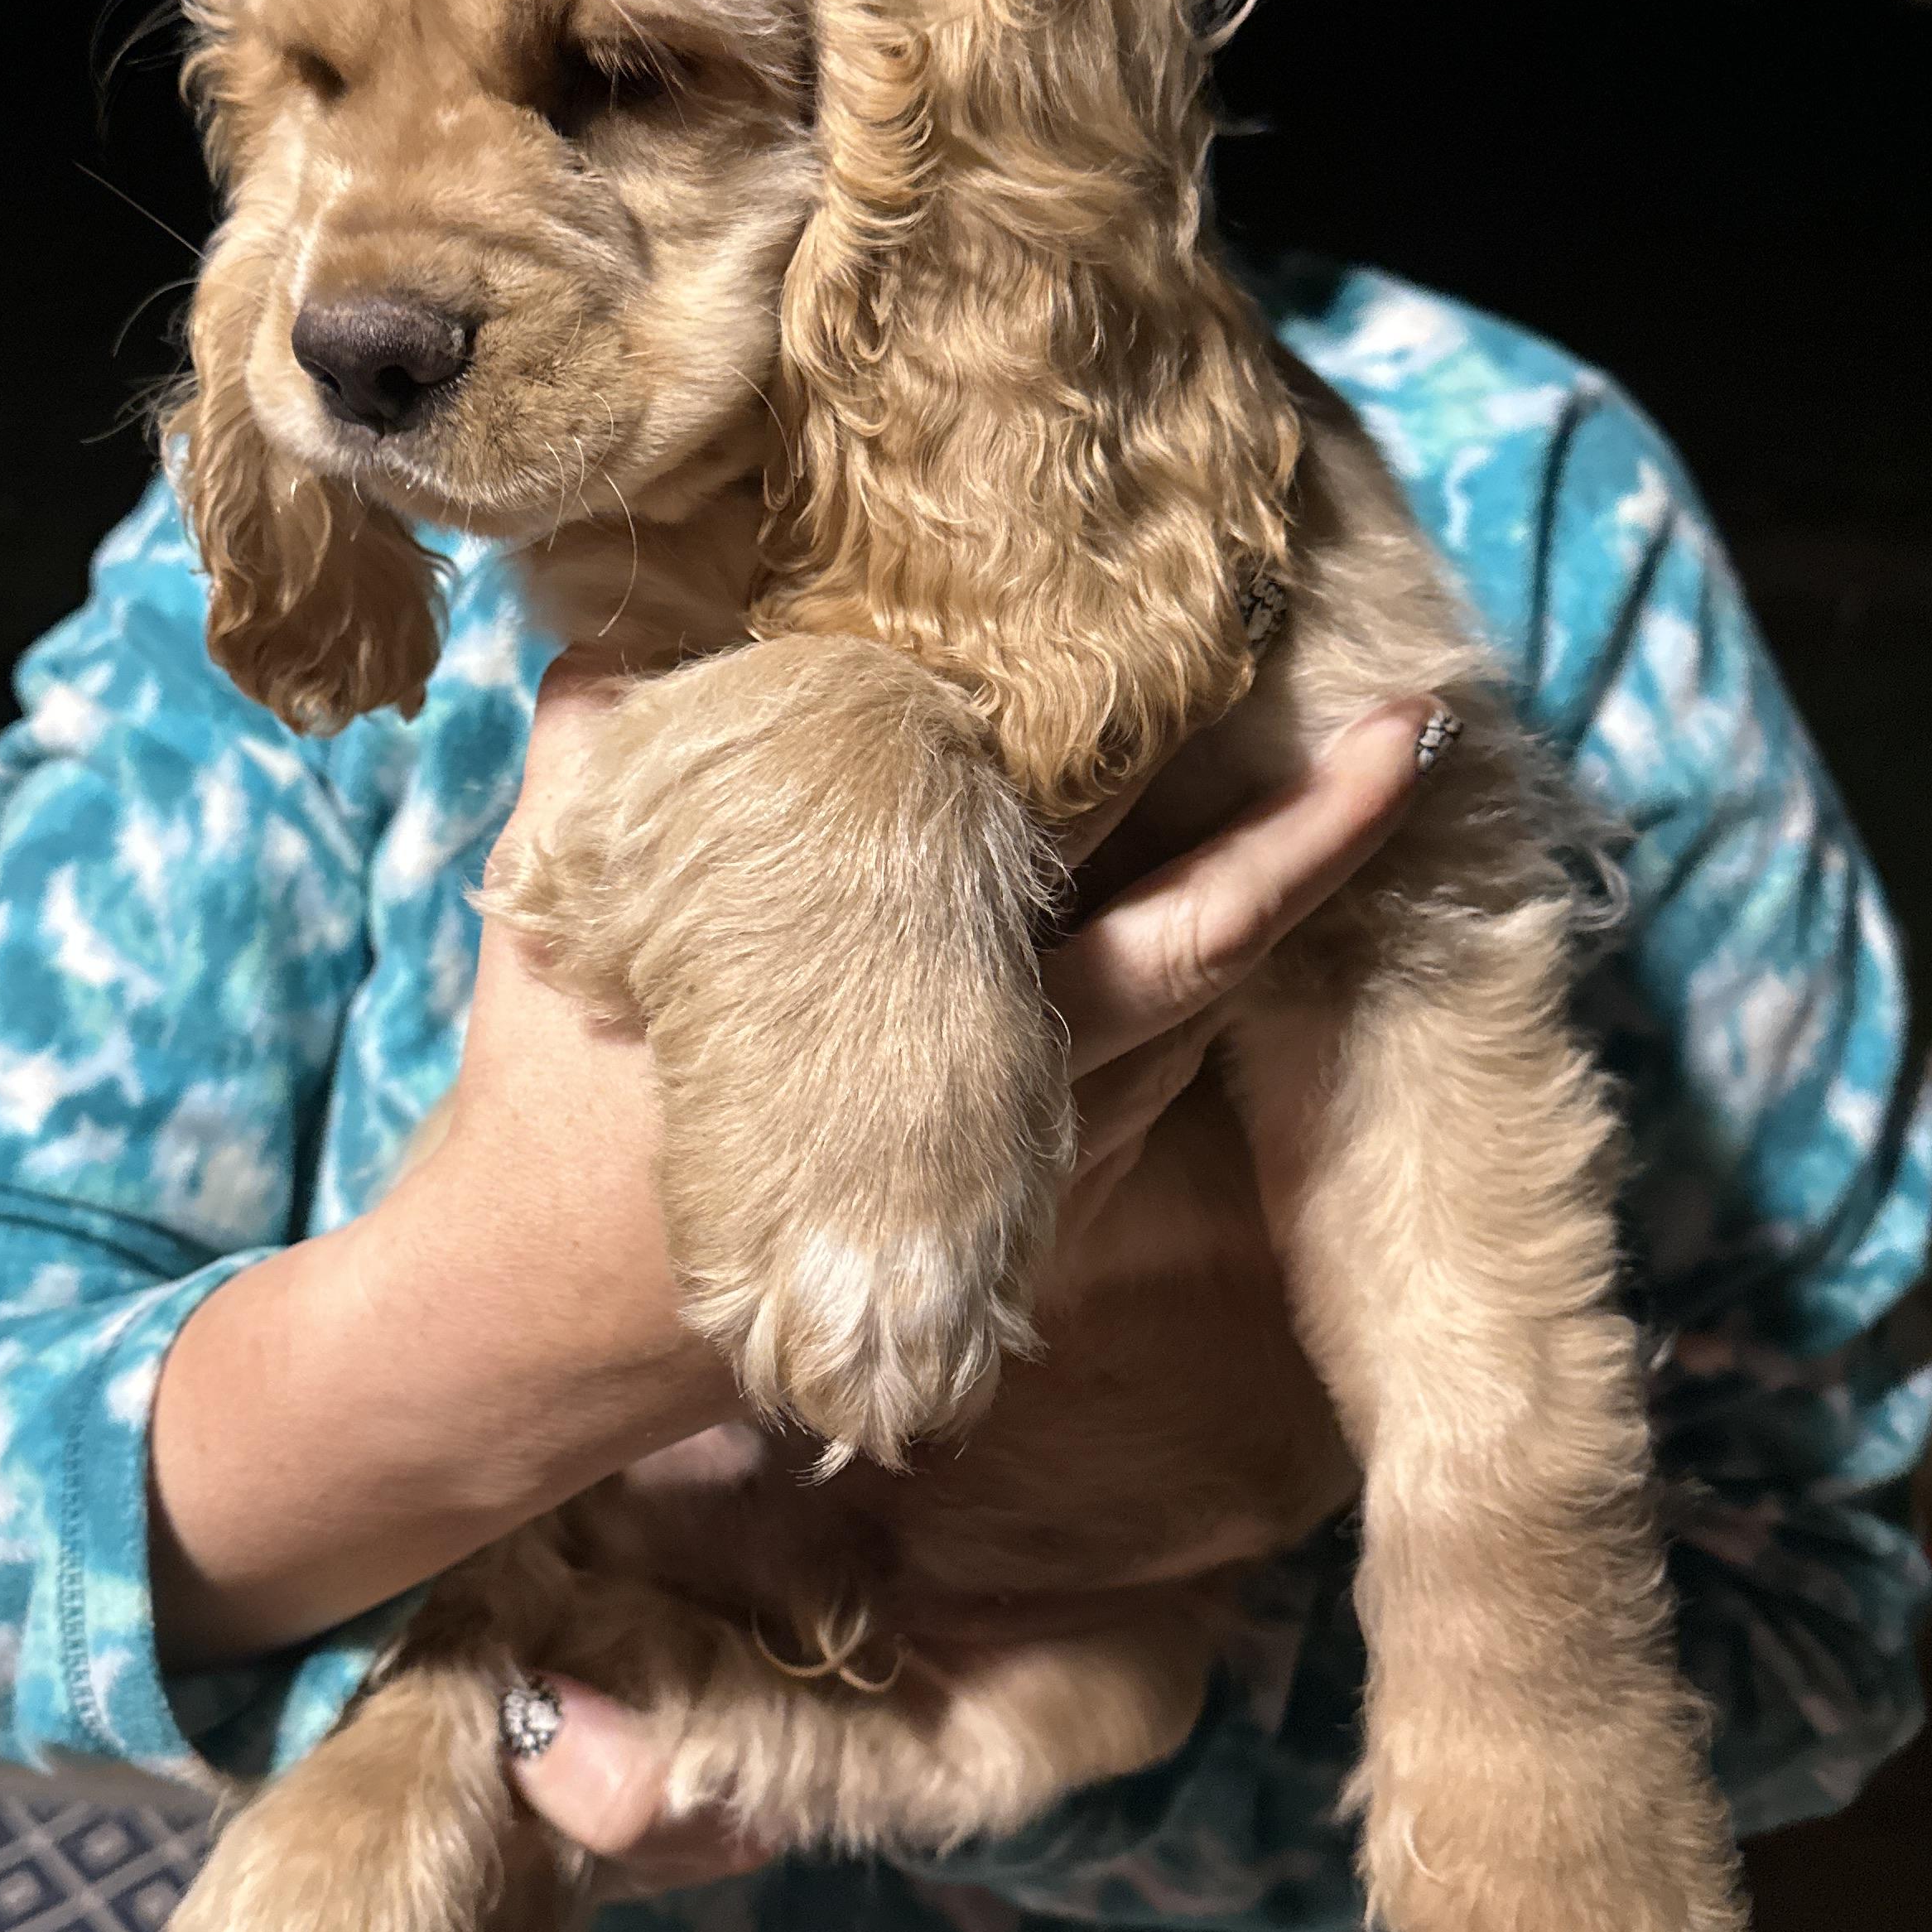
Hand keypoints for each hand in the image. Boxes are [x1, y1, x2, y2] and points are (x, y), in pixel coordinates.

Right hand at [511, 685, 1445, 1881]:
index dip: (1303, 817)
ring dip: (1235, 909)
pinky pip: (1132, 1084)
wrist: (531, 1334)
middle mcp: (1036, 1125)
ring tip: (1276, 782)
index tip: (1401, 722)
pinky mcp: (1010, 1232)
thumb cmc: (554, 1109)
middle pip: (1222, 962)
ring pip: (1187, 1030)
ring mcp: (1035, 1193)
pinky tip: (1147, 904)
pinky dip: (1162, 984)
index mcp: (964, 1034)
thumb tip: (643, 597)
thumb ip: (616, 729)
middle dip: (1305, 842)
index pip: (1188, 905)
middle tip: (1378, 718)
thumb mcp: (569, 903)